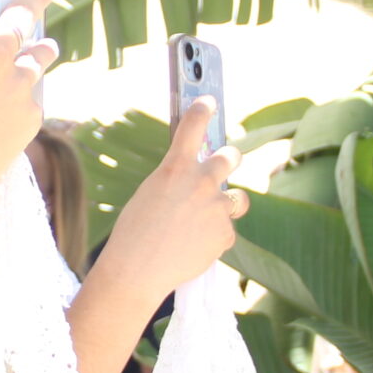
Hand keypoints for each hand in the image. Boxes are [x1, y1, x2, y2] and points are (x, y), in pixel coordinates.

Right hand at [93, 103, 249, 309]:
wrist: (138, 271)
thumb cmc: (134, 233)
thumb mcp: (150, 194)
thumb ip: (176, 182)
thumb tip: (194, 183)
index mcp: (175, 168)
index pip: (193, 126)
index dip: (203, 110)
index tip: (208, 101)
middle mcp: (201, 182)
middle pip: (230, 157)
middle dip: (230, 157)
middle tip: (227, 159)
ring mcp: (217, 208)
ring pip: (237, 198)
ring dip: (228, 202)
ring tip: (208, 218)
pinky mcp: (226, 233)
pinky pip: (226, 230)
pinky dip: (214, 236)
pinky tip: (194, 247)